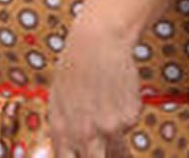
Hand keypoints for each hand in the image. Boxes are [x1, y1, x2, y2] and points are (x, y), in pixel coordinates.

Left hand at [48, 1, 141, 156]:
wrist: (97, 42)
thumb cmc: (73, 69)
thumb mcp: (57, 102)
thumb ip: (62, 132)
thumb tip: (68, 154)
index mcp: (61, 131)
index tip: (85, 155)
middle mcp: (85, 134)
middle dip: (103, 157)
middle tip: (102, 148)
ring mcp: (109, 128)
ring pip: (118, 154)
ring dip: (115, 145)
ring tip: (108, 116)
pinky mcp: (130, 118)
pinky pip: (128, 128)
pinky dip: (124, 118)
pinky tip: (116, 96)